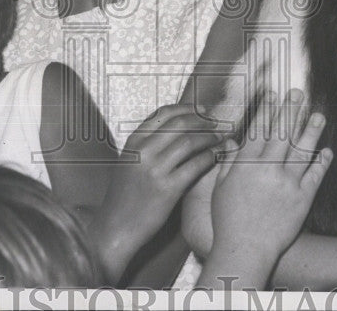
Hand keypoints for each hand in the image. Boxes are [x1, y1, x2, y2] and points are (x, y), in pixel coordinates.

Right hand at [92, 103, 222, 281]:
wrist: (116, 226)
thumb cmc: (125, 195)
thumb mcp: (129, 161)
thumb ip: (147, 143)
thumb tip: (176, 126)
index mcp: (133, 141)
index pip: (164, 114)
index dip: (187, 109)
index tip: (203, 110)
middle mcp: (143, 151)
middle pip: (180, 124)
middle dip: (203, 121)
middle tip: (217, 123)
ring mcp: (155, 170)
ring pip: (189, 141)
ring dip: (209, 137)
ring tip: (220, 138)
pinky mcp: (167, 189)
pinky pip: (195, 165)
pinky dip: (209, 157)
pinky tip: (215, 156)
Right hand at [201, 89, 330, 287]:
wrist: (246, 249)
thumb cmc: (228, 220)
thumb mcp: (220, 188)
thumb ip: (228, 162)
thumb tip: (231, 141)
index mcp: (246, 164)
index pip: (259, 130)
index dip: (267, 110)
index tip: (273, 95)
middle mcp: (268, 169)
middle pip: (282, 133)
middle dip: (291, 111)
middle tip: (299, 93)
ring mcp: (287, 184)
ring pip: (302, 150)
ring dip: (311, 131)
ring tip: (319, 115)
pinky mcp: (302, 199)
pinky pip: (315, 176)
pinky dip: (321, 163)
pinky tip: (326, 151)